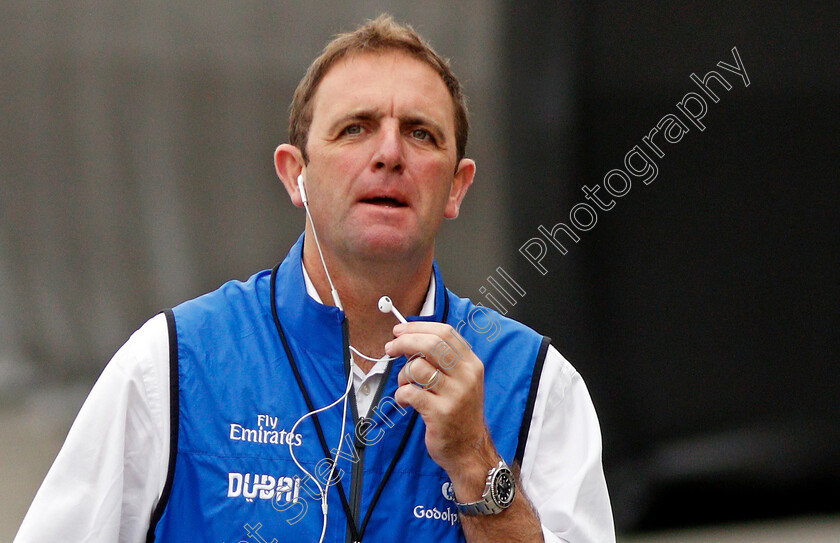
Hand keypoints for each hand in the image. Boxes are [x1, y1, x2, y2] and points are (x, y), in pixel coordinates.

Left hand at [386, 322, 498, 500]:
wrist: (469, 449)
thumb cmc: (459, 412)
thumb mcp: (461, 381)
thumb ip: (443, 360)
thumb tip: (409, 338)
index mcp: (471, 363)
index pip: (445, 332)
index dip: (418, 328)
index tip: (400, 330)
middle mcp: (467, 376)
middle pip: (431, 344)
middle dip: (404, 342)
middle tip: (390, 348)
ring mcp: (455, 395)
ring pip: (417, 368)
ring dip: (402, 375)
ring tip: (404, 386)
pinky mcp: (441, 413)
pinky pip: (410, 393)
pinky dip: (401, 395)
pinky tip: (405, 402)